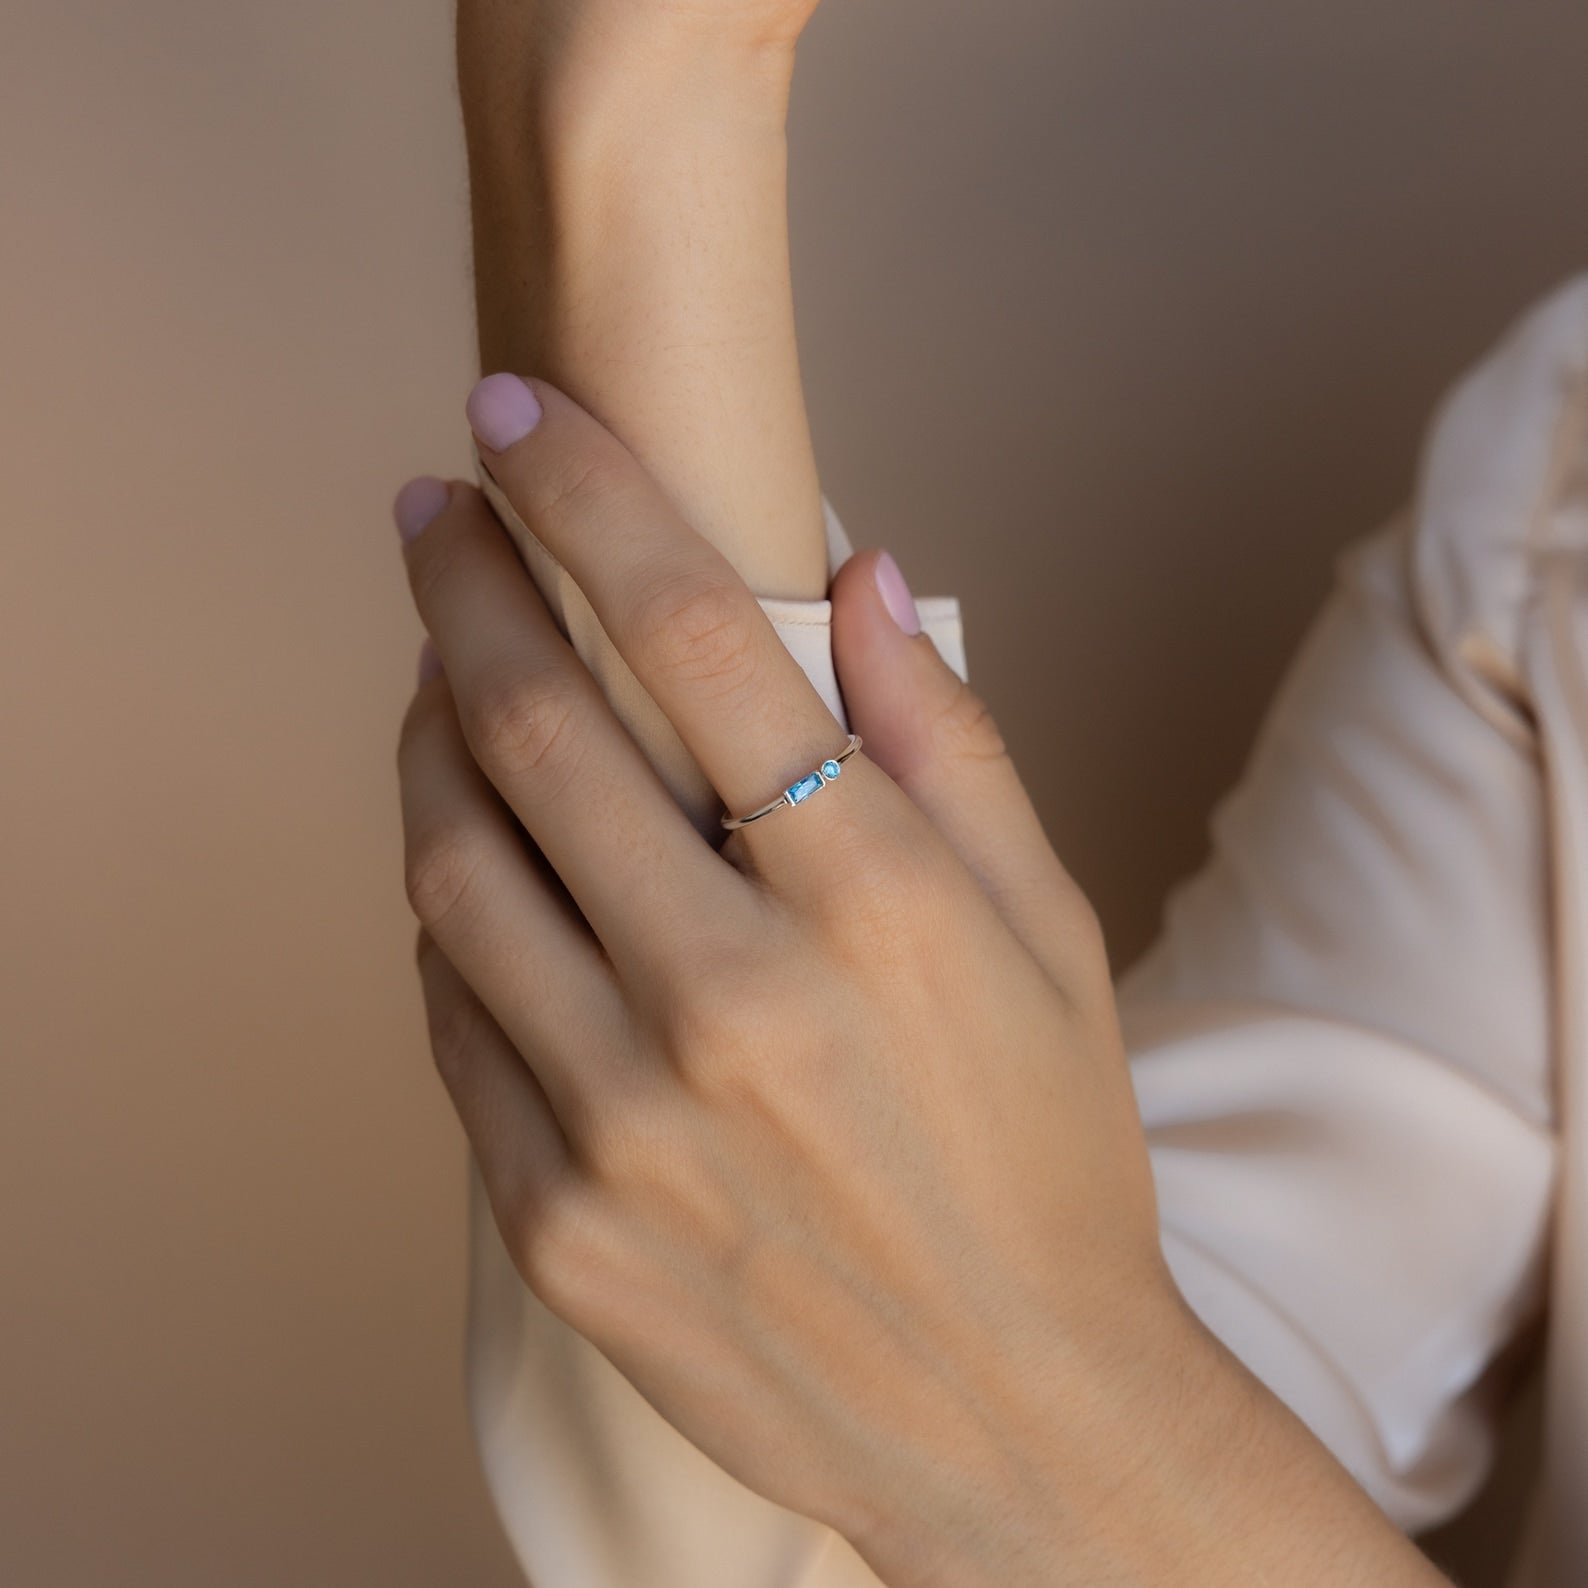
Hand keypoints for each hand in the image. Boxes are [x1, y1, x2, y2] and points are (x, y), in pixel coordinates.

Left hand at [392, 375, 1173, 1579]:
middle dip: (464, 583)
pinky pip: (450, 1013)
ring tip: (441, 678)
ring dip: (429, 735)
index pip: (694, 631)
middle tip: (436, 514)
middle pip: (533, 724)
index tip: (517, 413)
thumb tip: (866, 569)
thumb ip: (947, 739)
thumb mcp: (1047, 932)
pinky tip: (475, 862)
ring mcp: (622, 1122)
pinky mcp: (556, 1221)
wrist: (1015, 1413)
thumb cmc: (1046, 1155)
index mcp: (872, 903)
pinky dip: (449, 906)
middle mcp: (731, 1000)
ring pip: (454, 861)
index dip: (588, 494)